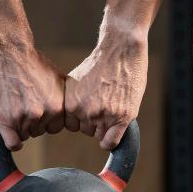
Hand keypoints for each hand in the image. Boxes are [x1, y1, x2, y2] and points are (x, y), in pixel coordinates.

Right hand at [0, 41, 65, 150]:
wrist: (9, 52)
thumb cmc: (32, 63)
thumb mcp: (57, 79)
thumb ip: (65, 98)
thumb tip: (77, 111)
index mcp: (57, 107)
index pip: (54, 128)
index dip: (45, 120)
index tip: (37, 108)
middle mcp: (42, 114)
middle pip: (38, 131)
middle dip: (32, 121)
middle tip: (23, 103)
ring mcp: (23, 118)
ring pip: (24, 135)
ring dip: (19, 125)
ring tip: (14, 105)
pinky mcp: (5, 120)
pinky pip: (13, 144)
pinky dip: (13, 141)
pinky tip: (11, 132)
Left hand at [65, 33, 147, 149]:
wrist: (121, 48)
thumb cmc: (101, 62)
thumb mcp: (77, 80)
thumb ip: (74, 100)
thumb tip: (72, 116)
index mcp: (71, 103)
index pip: (72, 125)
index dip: (82, 119)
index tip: (90, 110)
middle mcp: (85, 111)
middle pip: (86, 130)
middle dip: (94, 121)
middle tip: (105, 105)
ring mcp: (103, 115)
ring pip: (100, 135)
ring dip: (106, 127)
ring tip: (112, 107)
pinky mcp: (121, 116)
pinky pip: (112, 141)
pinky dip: (111, 142)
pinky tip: (112, 136)